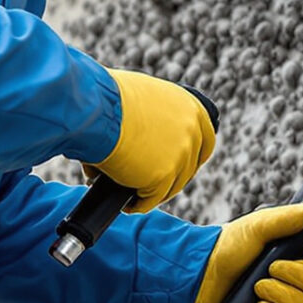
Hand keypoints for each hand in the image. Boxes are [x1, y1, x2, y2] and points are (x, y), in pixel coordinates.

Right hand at [85, 71, 215, 211]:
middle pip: (190, 166)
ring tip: (135, 195)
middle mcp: (191, 131)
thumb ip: (155, 117)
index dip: (193, 156)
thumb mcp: (144, 97)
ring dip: (155, 193)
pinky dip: (139, 204)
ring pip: (172, 186)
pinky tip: (128, 205)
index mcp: (191, 108)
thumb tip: (143, 139)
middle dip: (172, 177)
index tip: (179, 165)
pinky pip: (152, 198)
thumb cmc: (109, 98)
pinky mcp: (163, 175)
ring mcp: (180, 155)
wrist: (97, 109)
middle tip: (152, 183)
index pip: (205, 140)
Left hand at [190, 203, 302, 302]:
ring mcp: (282, 302)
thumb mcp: (255, 227)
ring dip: (280, 294)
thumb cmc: (225, 247)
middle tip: (270, 266)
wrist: (196, 275)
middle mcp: (296, 277)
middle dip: (295, 274)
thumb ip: (284, 219)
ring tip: (256, 286)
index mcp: (298, 250)